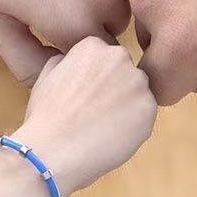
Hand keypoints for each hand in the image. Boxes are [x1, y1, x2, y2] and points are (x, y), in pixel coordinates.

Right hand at [11, 37, 156, 196]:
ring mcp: (138, 82)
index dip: (96, 79)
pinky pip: (146, 115)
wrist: (54, 151)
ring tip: (104, 126)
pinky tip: (114, 136)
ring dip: (127, 106)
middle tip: (96, 112)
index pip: (105, 58)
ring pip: (137, 93)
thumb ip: (66, 61)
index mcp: (93, 46)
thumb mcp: (46, 76)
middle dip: (115, 88)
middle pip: (125, 72)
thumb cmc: (45, 117)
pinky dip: (135, 126)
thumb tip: (74, 61)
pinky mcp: (150, 108)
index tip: (85, 95)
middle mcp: (120, 56)